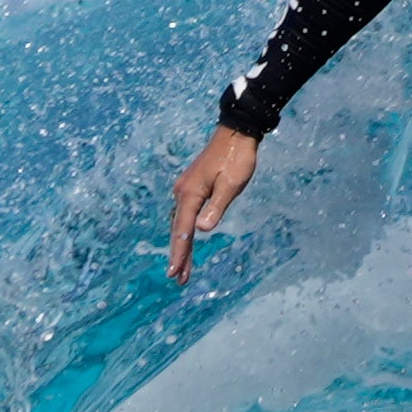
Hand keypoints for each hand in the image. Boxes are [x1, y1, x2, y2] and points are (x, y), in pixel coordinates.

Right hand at [167, 125, 259, 282]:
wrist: (236, 133)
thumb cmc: (237, 158)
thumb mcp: (231, 185)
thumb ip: (216, 208)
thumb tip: (201, 230)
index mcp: (191, 193)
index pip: (183, 230)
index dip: (179, 253)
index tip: (175, 273)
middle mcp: (183, 192)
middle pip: (178, 230)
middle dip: (179, 255)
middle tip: (178, 279)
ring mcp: (185, 188)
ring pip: (180, 223)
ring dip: (181, 245)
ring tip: (182, 268)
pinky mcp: (192, 186)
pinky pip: (184, 214)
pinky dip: (183, 231)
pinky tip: (185, 240)